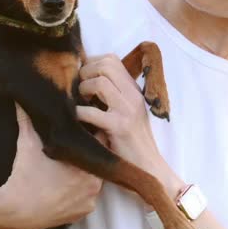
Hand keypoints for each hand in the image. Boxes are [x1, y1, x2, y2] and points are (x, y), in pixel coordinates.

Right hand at [0, 105, 102, 228]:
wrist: (15, 212)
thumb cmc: (24, 177)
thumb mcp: (27, 144)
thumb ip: (27, 120)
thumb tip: (21, 100)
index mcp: (86, 166)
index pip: (98, 143)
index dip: (89, 134)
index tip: (80, 130)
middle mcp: (94, 185)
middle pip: (97, 162)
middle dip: (86, 154)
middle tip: (72, 147)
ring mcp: (89, 202)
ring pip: (93, 180)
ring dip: (84, 173)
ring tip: (68, 167)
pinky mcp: (82, 214)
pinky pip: (87, 197)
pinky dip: (79, 192)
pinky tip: (65, 185)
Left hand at [76, 54, 179, 198]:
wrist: (149, 169)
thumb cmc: (131, 143)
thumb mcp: (127, 113)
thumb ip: (112, 95)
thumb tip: (84, 81)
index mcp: (133, 90)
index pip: (111, 59)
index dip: (91, 63)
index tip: (83, 78)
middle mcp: (132, 96)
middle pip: (105, 65)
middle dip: (85, 74)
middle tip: (80, 91)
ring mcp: (127, 110)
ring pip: (99, 81)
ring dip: (83, 90)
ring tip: (81, 104)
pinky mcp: (119, 127)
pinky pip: (92, 111)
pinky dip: (79, 114)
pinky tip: (78, 120)